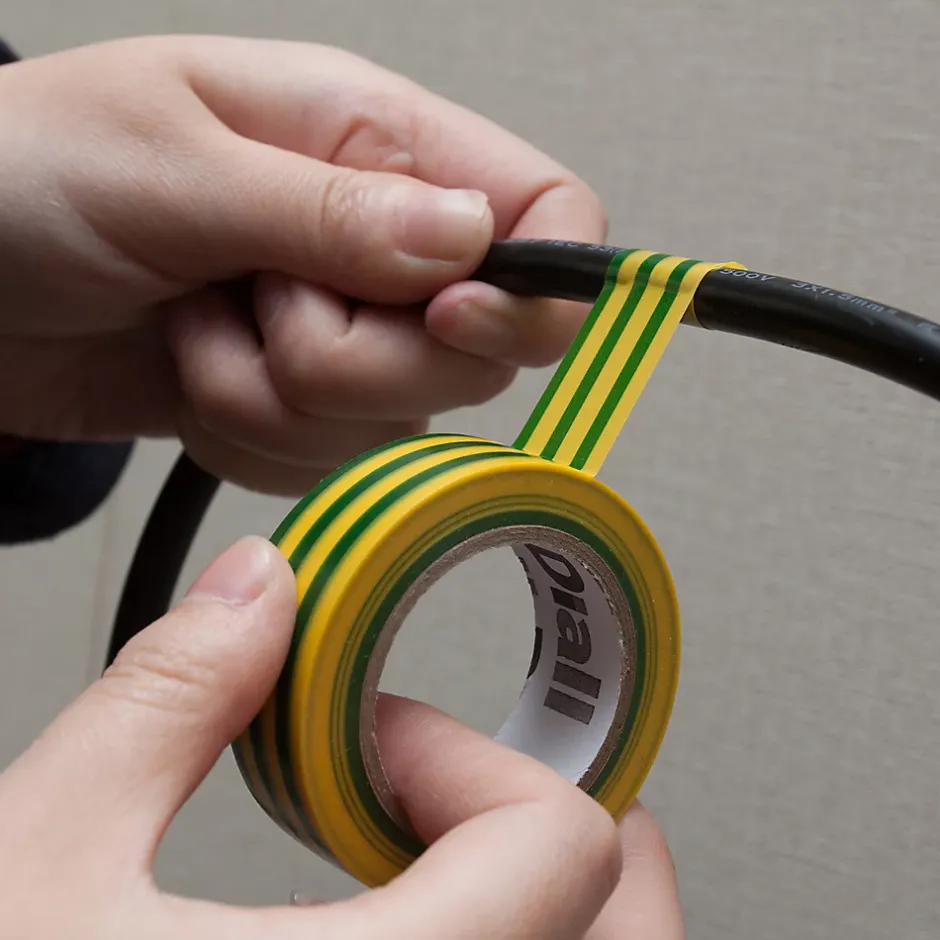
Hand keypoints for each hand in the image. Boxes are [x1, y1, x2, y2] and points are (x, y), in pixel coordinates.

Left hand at [0, 37, 604, 493]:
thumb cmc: (27, 168)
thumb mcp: (171, 165)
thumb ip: (333, 211)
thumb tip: (472, 246)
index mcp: (374, 143)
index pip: (544, 214)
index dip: (531, 289)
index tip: (443, 319)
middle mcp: (380, 245)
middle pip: (475, 356)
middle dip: (353, 361)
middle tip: (256, 298)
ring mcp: (343, 332)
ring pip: (391, 427)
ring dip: (276, 400)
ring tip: (199, 322)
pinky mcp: (298, 404)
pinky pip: (322, 465)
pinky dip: (245, 436)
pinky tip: (192, 369)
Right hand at [0, 536, 682, 937]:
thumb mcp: (32, 867)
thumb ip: (166, 703)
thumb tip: (251, 592)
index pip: (563, 844)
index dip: (464, 760)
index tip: (369, 749)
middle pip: (633, 937)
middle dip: (544, 831)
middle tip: (445, 795)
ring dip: (556, 914)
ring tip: (434, 862)